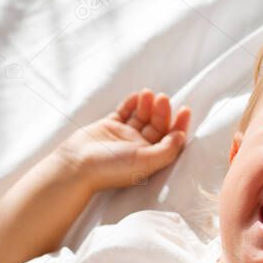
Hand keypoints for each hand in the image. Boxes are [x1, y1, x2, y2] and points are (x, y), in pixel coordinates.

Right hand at [54, 89, 190, 191]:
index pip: (170, 139)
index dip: (180, 125)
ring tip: (148, 94)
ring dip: (148, 105)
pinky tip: (136, 96)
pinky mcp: (108, 127)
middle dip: (162, 111)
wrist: (77, 165)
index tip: (185, 110)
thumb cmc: (111, 168)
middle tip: (162, 98)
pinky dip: (130, 104)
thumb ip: (167, 150)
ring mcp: (123, 136)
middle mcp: (138, 147)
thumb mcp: (146, 161)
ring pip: (141, 117)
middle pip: (157, 125)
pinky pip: (123, 112)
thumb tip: (181, 136)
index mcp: (150, 157)